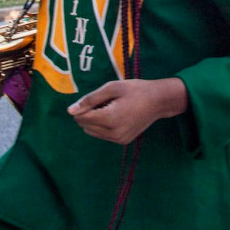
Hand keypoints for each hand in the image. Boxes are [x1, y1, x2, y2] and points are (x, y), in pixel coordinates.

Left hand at [67, 78, 187, 144]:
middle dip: (89, 113)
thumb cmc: (135, 90)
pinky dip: (103, 125)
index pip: (81, 118)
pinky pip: (102, 135)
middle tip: (106, 101)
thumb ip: (90, 99)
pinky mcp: (122, 142)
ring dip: (95, 120)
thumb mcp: (112, 88)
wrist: (159, 101)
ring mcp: (118, 139)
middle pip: (85, 125)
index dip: (84, 106)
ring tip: (112, 108)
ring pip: (91, 132)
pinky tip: (117, 115)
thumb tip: (70, 111)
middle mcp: (113, 133)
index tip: (98, 97)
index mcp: (110, 118)